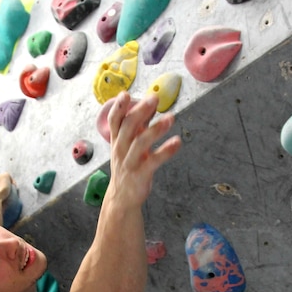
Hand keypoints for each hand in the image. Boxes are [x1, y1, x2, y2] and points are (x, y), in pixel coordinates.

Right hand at [107, 92, 181, 207]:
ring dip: (155, 129)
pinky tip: (177, 142)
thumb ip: (139, 124)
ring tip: (171, 118)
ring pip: (140, 143)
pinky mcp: (141, 174)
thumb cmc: (128, 166)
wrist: (122, 197)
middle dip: (140, 111)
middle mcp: (121, 149)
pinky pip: (154, 161)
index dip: (119, 107)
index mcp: (117, 140)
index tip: (125, 94)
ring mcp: (130, 162)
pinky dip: (166, 151)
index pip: (114, 121)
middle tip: (154, 99)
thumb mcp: (129, 144)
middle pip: (128, 127)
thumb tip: (150, 104)